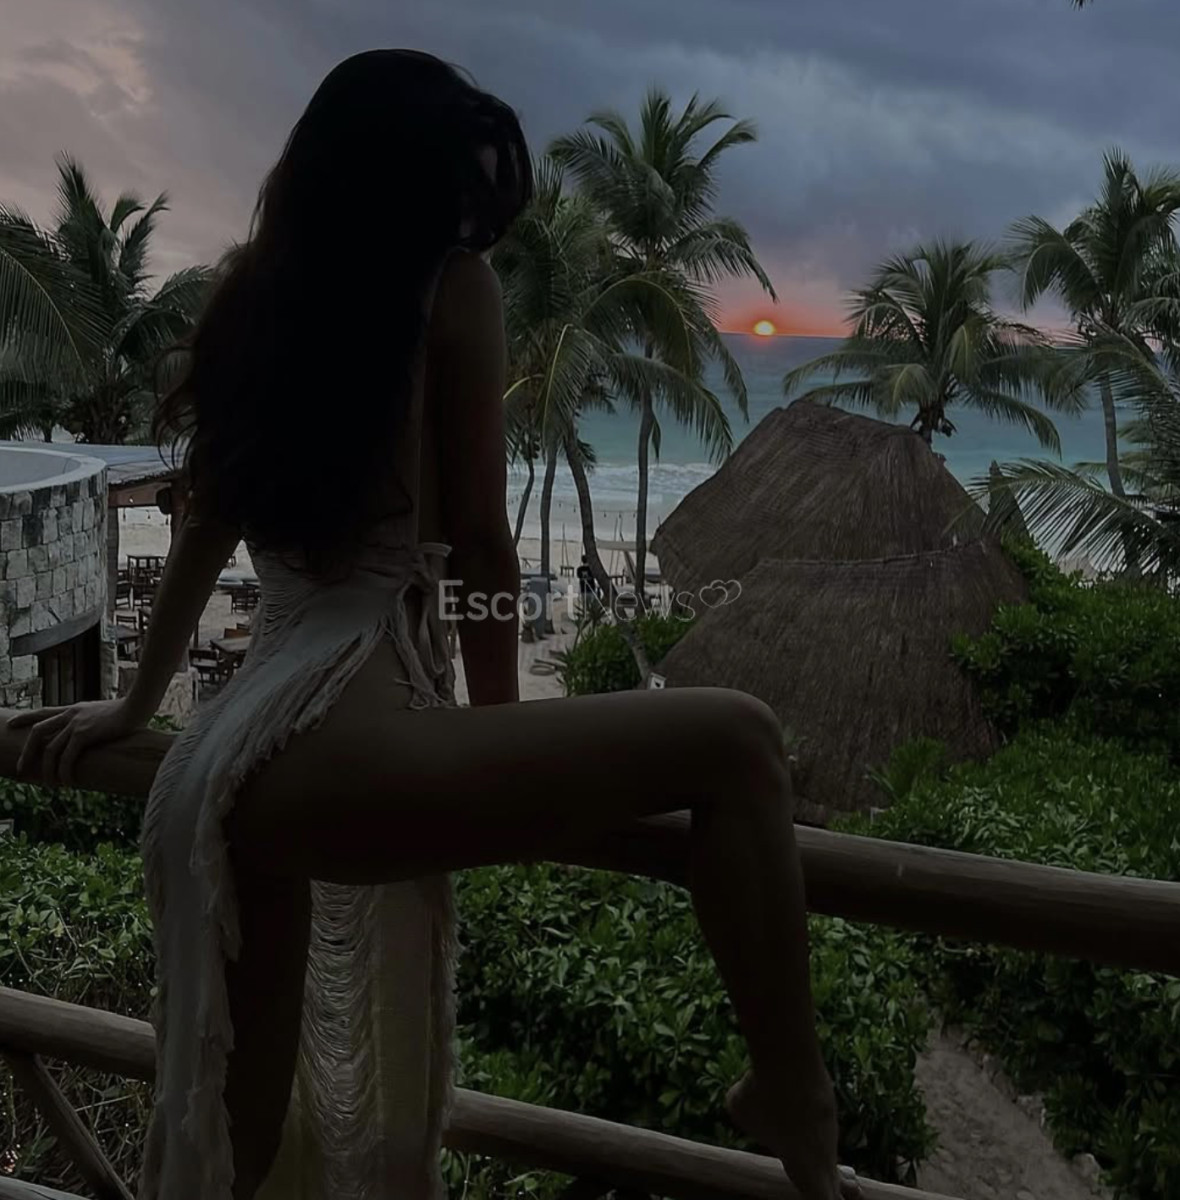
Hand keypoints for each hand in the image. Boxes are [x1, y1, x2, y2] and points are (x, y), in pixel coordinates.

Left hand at [7, 699, 147, 787]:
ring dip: (48, 771)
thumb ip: (95, 723)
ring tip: (52, 785)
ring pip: (50, 750)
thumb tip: (95, 735)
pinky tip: (68, 782)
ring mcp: (76, 723)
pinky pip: (67, 757)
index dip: (25, 718)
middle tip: (22, 770)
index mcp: (74, 709)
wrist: (139, 705)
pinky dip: (64, 771)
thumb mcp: (105, 715)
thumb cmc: (130, 712)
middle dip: (27, 752)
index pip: (43, 711)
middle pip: (38, 732)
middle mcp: (71, 714)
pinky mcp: (85, 734)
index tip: (10, 725)